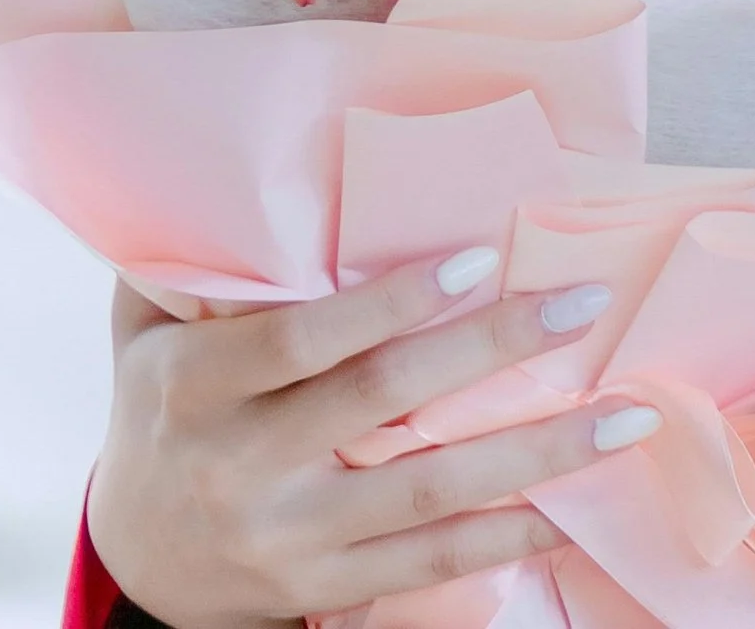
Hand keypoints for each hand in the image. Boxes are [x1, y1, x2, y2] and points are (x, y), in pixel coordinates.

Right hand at [84, 245, 661, 628]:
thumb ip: (191, 259)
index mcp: (195, 388)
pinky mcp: (320, 592)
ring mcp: (286, 539)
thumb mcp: (143, 330)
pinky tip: (569, 514)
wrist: (133, 561)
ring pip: (425, 495)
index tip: (480, 258)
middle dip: (490, 350)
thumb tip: (235, 168)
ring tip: (622, 416)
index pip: (305, 342)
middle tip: (583, 303)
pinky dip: (503, 542)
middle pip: (380, 404)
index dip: (391, 303)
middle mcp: (241, 466)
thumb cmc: (158, 410)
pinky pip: (426, 565)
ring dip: (534, 456)